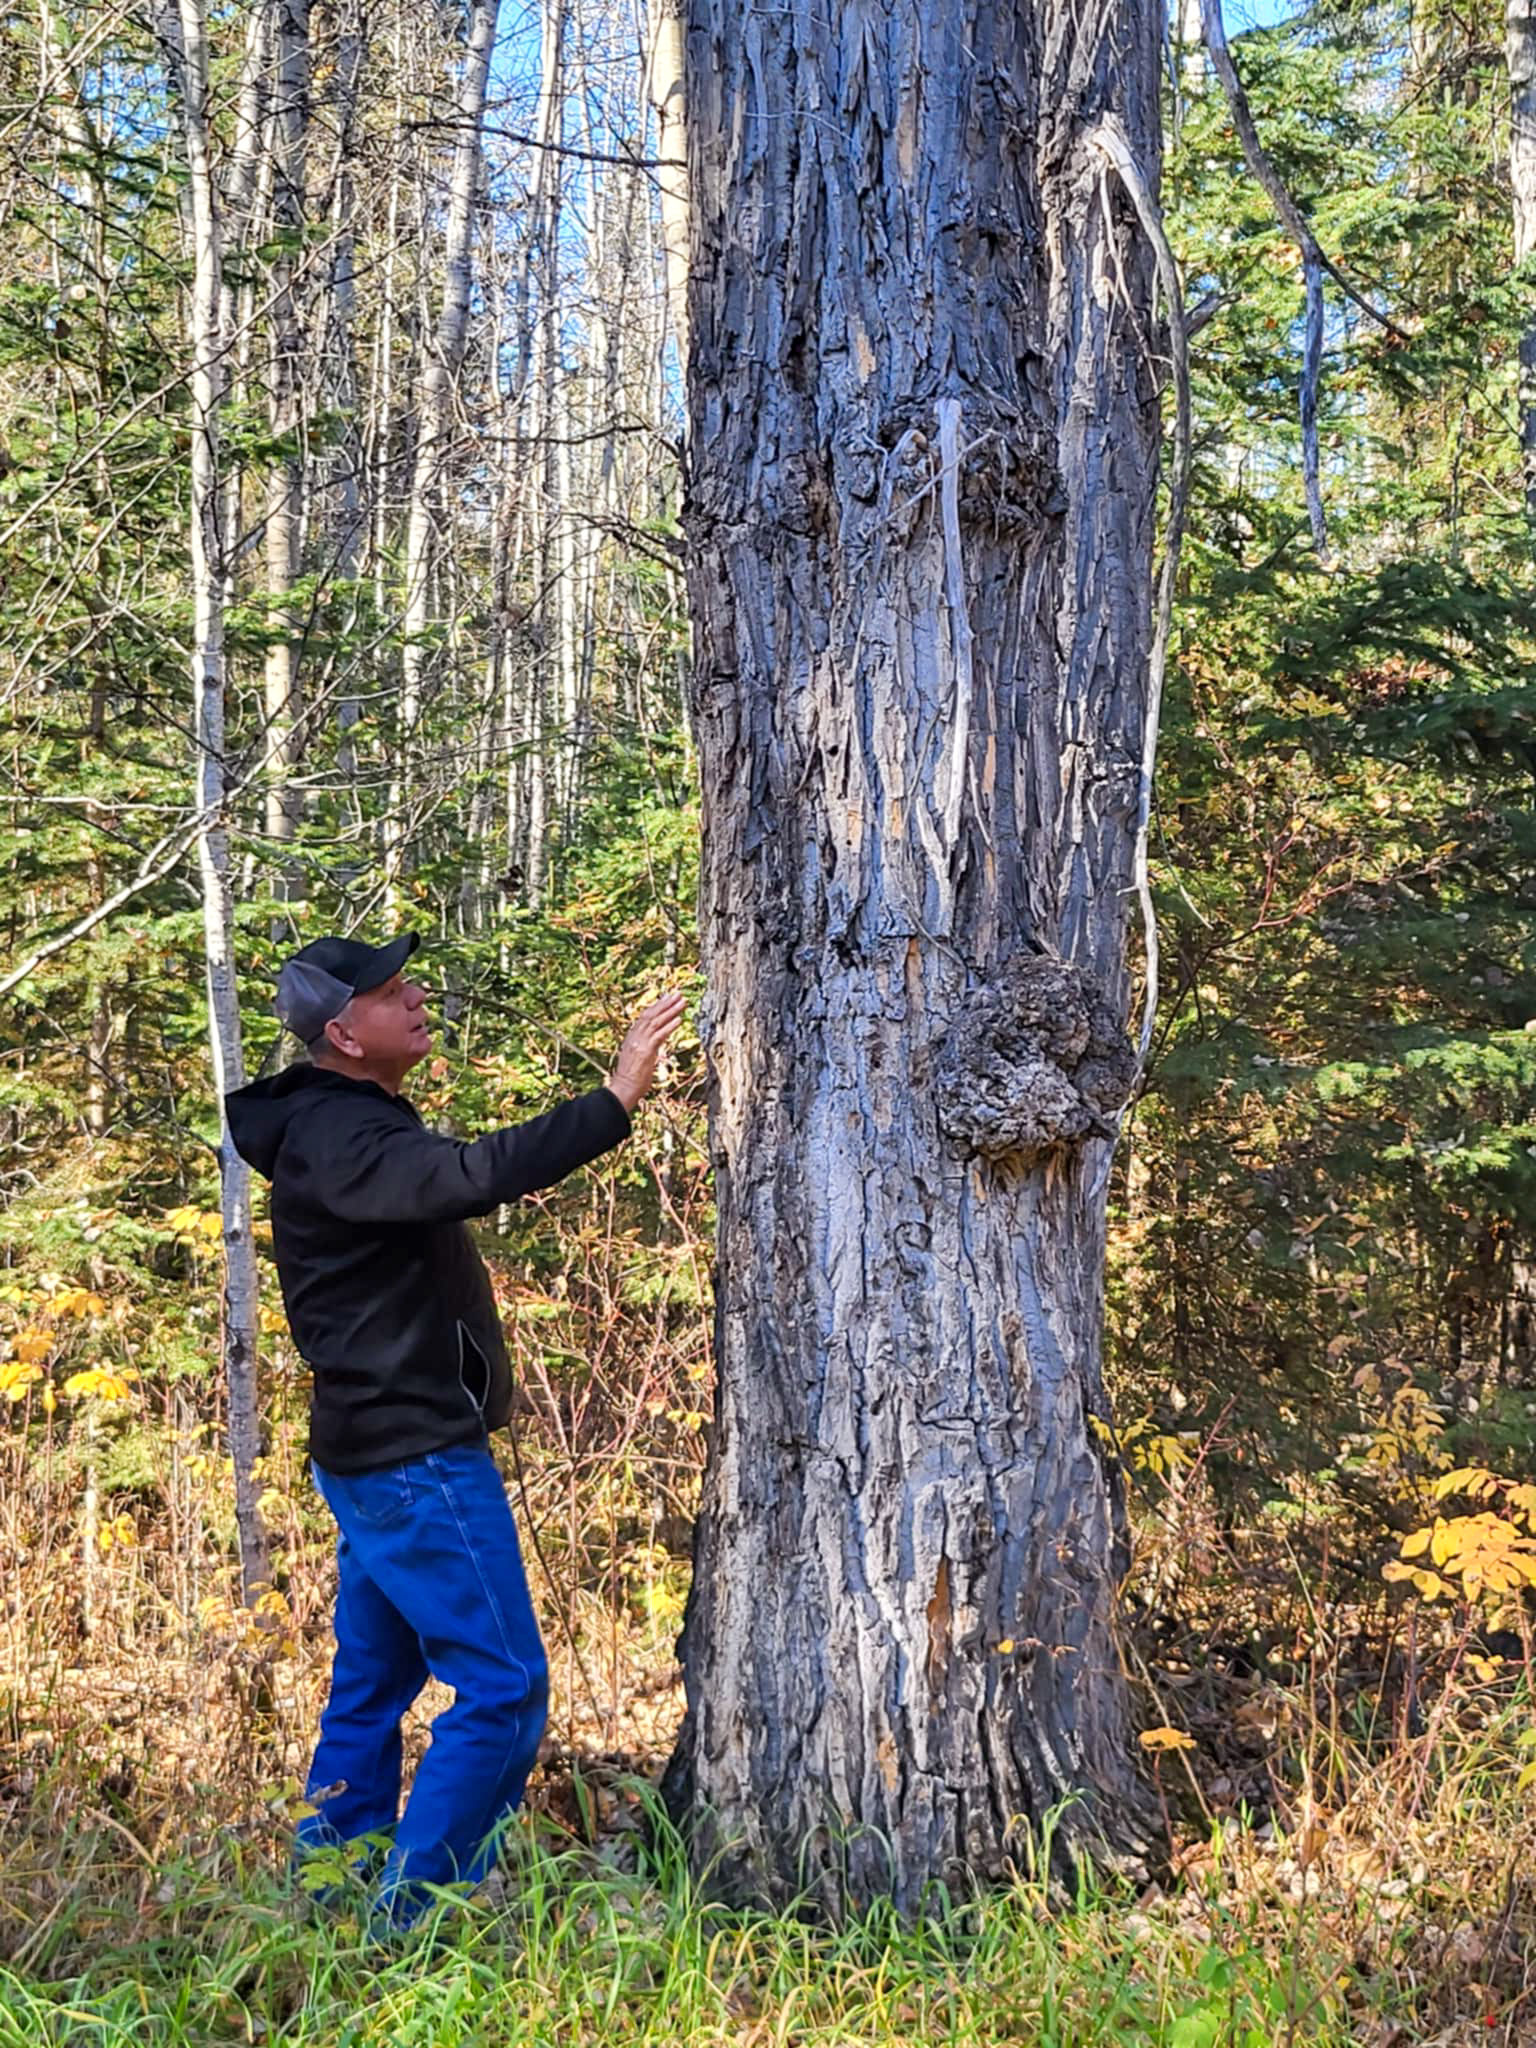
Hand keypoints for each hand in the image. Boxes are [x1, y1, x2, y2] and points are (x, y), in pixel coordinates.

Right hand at [606, 990, 687, 1114]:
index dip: (657, 1006)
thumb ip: (645, 1047)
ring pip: (656, 1021)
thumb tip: (655, 1043)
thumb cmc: (630, 1078)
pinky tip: (679, 1019)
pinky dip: (669, 1026)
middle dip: (665, 1003)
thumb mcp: (636, 1058)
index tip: (667, 999)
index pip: (644, 1017)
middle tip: (678, 994)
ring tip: (682, 1002)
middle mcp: (635, 1037)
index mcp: (631, 1037)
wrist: (623, 1088)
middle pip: (651, 1015)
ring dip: (670, 1010)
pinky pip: (659, 1035)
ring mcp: (640, 1043)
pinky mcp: (646, 1051)